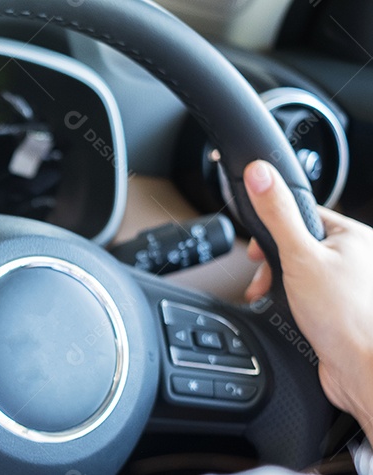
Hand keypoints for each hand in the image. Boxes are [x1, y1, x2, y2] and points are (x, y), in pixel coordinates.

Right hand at [242, 160, 372, 433]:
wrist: (363, 370)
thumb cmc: (346, 317)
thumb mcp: (301, 256)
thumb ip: (278, 214)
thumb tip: (260, 174)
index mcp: (355, 238)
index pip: (306, 215)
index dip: (275, 227)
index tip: (258, 245)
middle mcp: (356, 260)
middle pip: (299, 246)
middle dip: (274, 264)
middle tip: (267, 278)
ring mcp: (350, 288)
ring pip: (301, 274)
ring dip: (280, 287)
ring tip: (276, 299)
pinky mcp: (340, 313)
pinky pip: (306, 298)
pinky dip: (292, 305)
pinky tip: (291, 316)